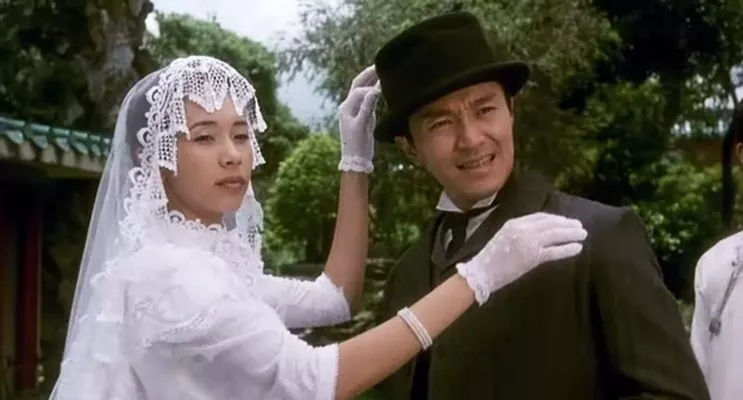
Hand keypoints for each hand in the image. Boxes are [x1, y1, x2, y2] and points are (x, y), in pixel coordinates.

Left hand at [338, 65, 380, 172]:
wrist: (355, 159)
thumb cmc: (356, 143)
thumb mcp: (362, 125)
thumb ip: (367, 106)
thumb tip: (375, 89)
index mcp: (346, 107)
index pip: (359, 90)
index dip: (371, 86)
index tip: (384, 81)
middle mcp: (349, 106)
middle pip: (358, 85)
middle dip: (368, 74)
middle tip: (380, 64)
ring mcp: (356, 110)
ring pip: (364, 91)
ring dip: (372, 81)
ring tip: (383, 71)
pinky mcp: (364, 115)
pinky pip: (369, 99)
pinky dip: (375, 92)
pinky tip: (383, 87)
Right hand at [457, 213, 586, 304]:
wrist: (482, 272)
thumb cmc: (490, 259)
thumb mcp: (504, 238)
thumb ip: (519, 233)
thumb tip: (538, 234)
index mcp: (514, 222)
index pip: (540, 217)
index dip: (555, 218)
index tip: (565, 221)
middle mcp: (522, 229)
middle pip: (550, 223)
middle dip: (567, 224)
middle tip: (579, 226)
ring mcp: (528, 242)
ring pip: (555, 234)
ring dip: (571, 234)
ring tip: (583, 235)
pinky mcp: (533, 257)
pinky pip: (554, 251)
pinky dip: (568, 249)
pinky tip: (578, 248)